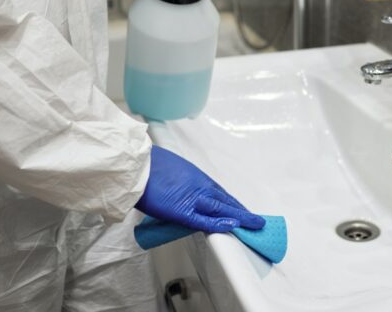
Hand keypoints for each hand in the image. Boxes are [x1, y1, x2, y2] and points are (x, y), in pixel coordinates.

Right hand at [136, 146, 265, 232]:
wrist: (135, 164)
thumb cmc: (147, 165)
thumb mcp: (171, 170)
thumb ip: (181, 181)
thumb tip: (180, 189)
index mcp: (195, 177)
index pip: (219, 192)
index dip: (232, 202)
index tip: (242, 209)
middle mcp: (199, 185)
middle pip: (225, 200)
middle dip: (241, 210)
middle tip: (256, 220)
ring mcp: (192, 197)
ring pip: (221, 208)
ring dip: (240, 216)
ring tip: (255, 224)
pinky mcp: (182, 210)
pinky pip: (204, 219)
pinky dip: (219, 223)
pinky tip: (233, 225)